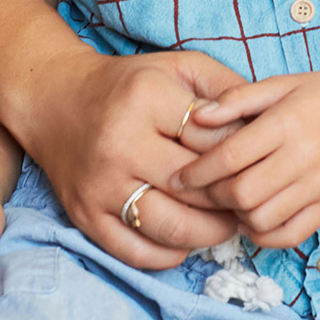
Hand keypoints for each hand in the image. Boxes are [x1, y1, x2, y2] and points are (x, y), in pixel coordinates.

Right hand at [16, 46, 246, 267]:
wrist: (56, 101)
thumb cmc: (129, 83)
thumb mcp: (179, 65)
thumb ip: (224, 87)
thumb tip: (263, 118)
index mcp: (148, 99)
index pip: (211, 139)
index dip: (241, 152)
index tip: (258, 159)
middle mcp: (121, 144)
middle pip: (195, 186)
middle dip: (231, 196)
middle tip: (252, 198)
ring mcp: (101, 185)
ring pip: (170, 226)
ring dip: (208, 232)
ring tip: (228, 223)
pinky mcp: (85, 216)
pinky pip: (135, 251)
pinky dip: (169, 254)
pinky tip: (188, 241)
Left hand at [173, 69, 319, 248]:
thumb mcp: (283, 84)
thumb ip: (238, 98)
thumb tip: (197, 115)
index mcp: (288, 122)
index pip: (231, 156)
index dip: (198, 171)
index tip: (179, 176)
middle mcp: (304, 156)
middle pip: (243, 193)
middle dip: (213, 195)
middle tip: (203, 188)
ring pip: (262, 218)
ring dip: (236, 215)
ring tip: (230, 199)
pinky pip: (289, 234)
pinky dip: (264, 234)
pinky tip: (254, 217)